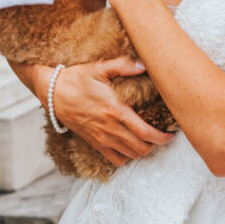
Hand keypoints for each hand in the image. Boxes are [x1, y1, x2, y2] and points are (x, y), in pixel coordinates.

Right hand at [9, 57, 172, 167]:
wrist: (53, 93)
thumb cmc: (76, 78)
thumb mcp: (99, 68)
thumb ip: (123, 65)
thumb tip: (144, 64)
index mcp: (116, 110)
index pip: (145, 132)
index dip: (162, 137)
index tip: (171, 135)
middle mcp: (110, 128)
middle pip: (141, 148)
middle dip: (156, 145)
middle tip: (163, 136)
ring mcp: (101, 138)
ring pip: (130, 155)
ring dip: (143, 151)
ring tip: (149, 140)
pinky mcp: (94, 143)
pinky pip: (114, 160)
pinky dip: (126, 157)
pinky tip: (130, 147)